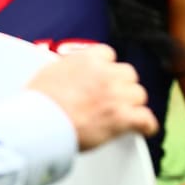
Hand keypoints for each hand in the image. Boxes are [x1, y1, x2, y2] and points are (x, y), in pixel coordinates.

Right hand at [27, 44, 158, 150]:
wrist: (38, 124)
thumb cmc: (38, 103)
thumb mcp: (49, 73)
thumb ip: (68, 69)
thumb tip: (69, 74)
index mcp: (87, 59)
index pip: (108, 55)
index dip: (107, 68)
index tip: (105, 76)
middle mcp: (105, 74)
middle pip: (128, 74)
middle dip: (122, 85)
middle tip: (114, 98)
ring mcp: (115, 95)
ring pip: (139, 94)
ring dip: (132, 104)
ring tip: (125, 114)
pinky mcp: (121, 117)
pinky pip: (145, 119)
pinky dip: (146, 125)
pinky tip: (145, 129)